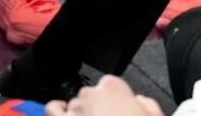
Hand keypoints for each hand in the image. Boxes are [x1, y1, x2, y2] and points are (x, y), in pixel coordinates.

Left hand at [45, 76, 163, 115]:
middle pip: (92, 96)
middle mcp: (90, 95)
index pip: (112, 86)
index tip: (122, 112)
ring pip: (75, 105)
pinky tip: (64, 114)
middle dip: (99, 109)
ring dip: (82, 114)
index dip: (118, 102)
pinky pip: (53, 110)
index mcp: (113, 88)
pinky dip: (57, 111)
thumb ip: (147, 104)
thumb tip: (141, 102)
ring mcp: (75, 110)